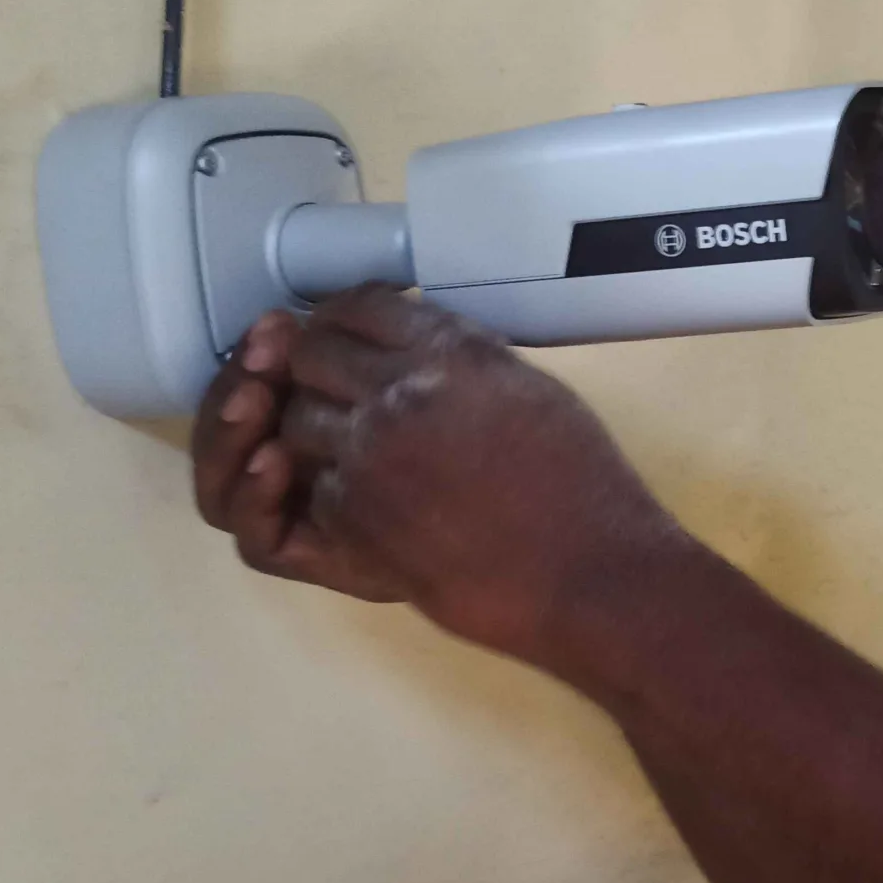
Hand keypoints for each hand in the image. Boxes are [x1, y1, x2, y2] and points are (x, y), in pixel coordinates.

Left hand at [191, 287, 680, 659]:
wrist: (588, 575)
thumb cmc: (581, 487)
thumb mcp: (529, 389)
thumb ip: (463, 359)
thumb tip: (416, 346)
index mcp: (452, 354)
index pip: (360, 307)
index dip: (339, 319)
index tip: (340, 333)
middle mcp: (401, 395)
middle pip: (310, 357)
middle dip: (315, 372)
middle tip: (335, 393)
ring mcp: (369, 459)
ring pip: (294, 424)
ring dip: (316, 436)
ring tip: (358, 457)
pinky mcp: (353, 521)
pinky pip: (311, 491)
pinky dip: (332, 496)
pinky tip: (374, 508)